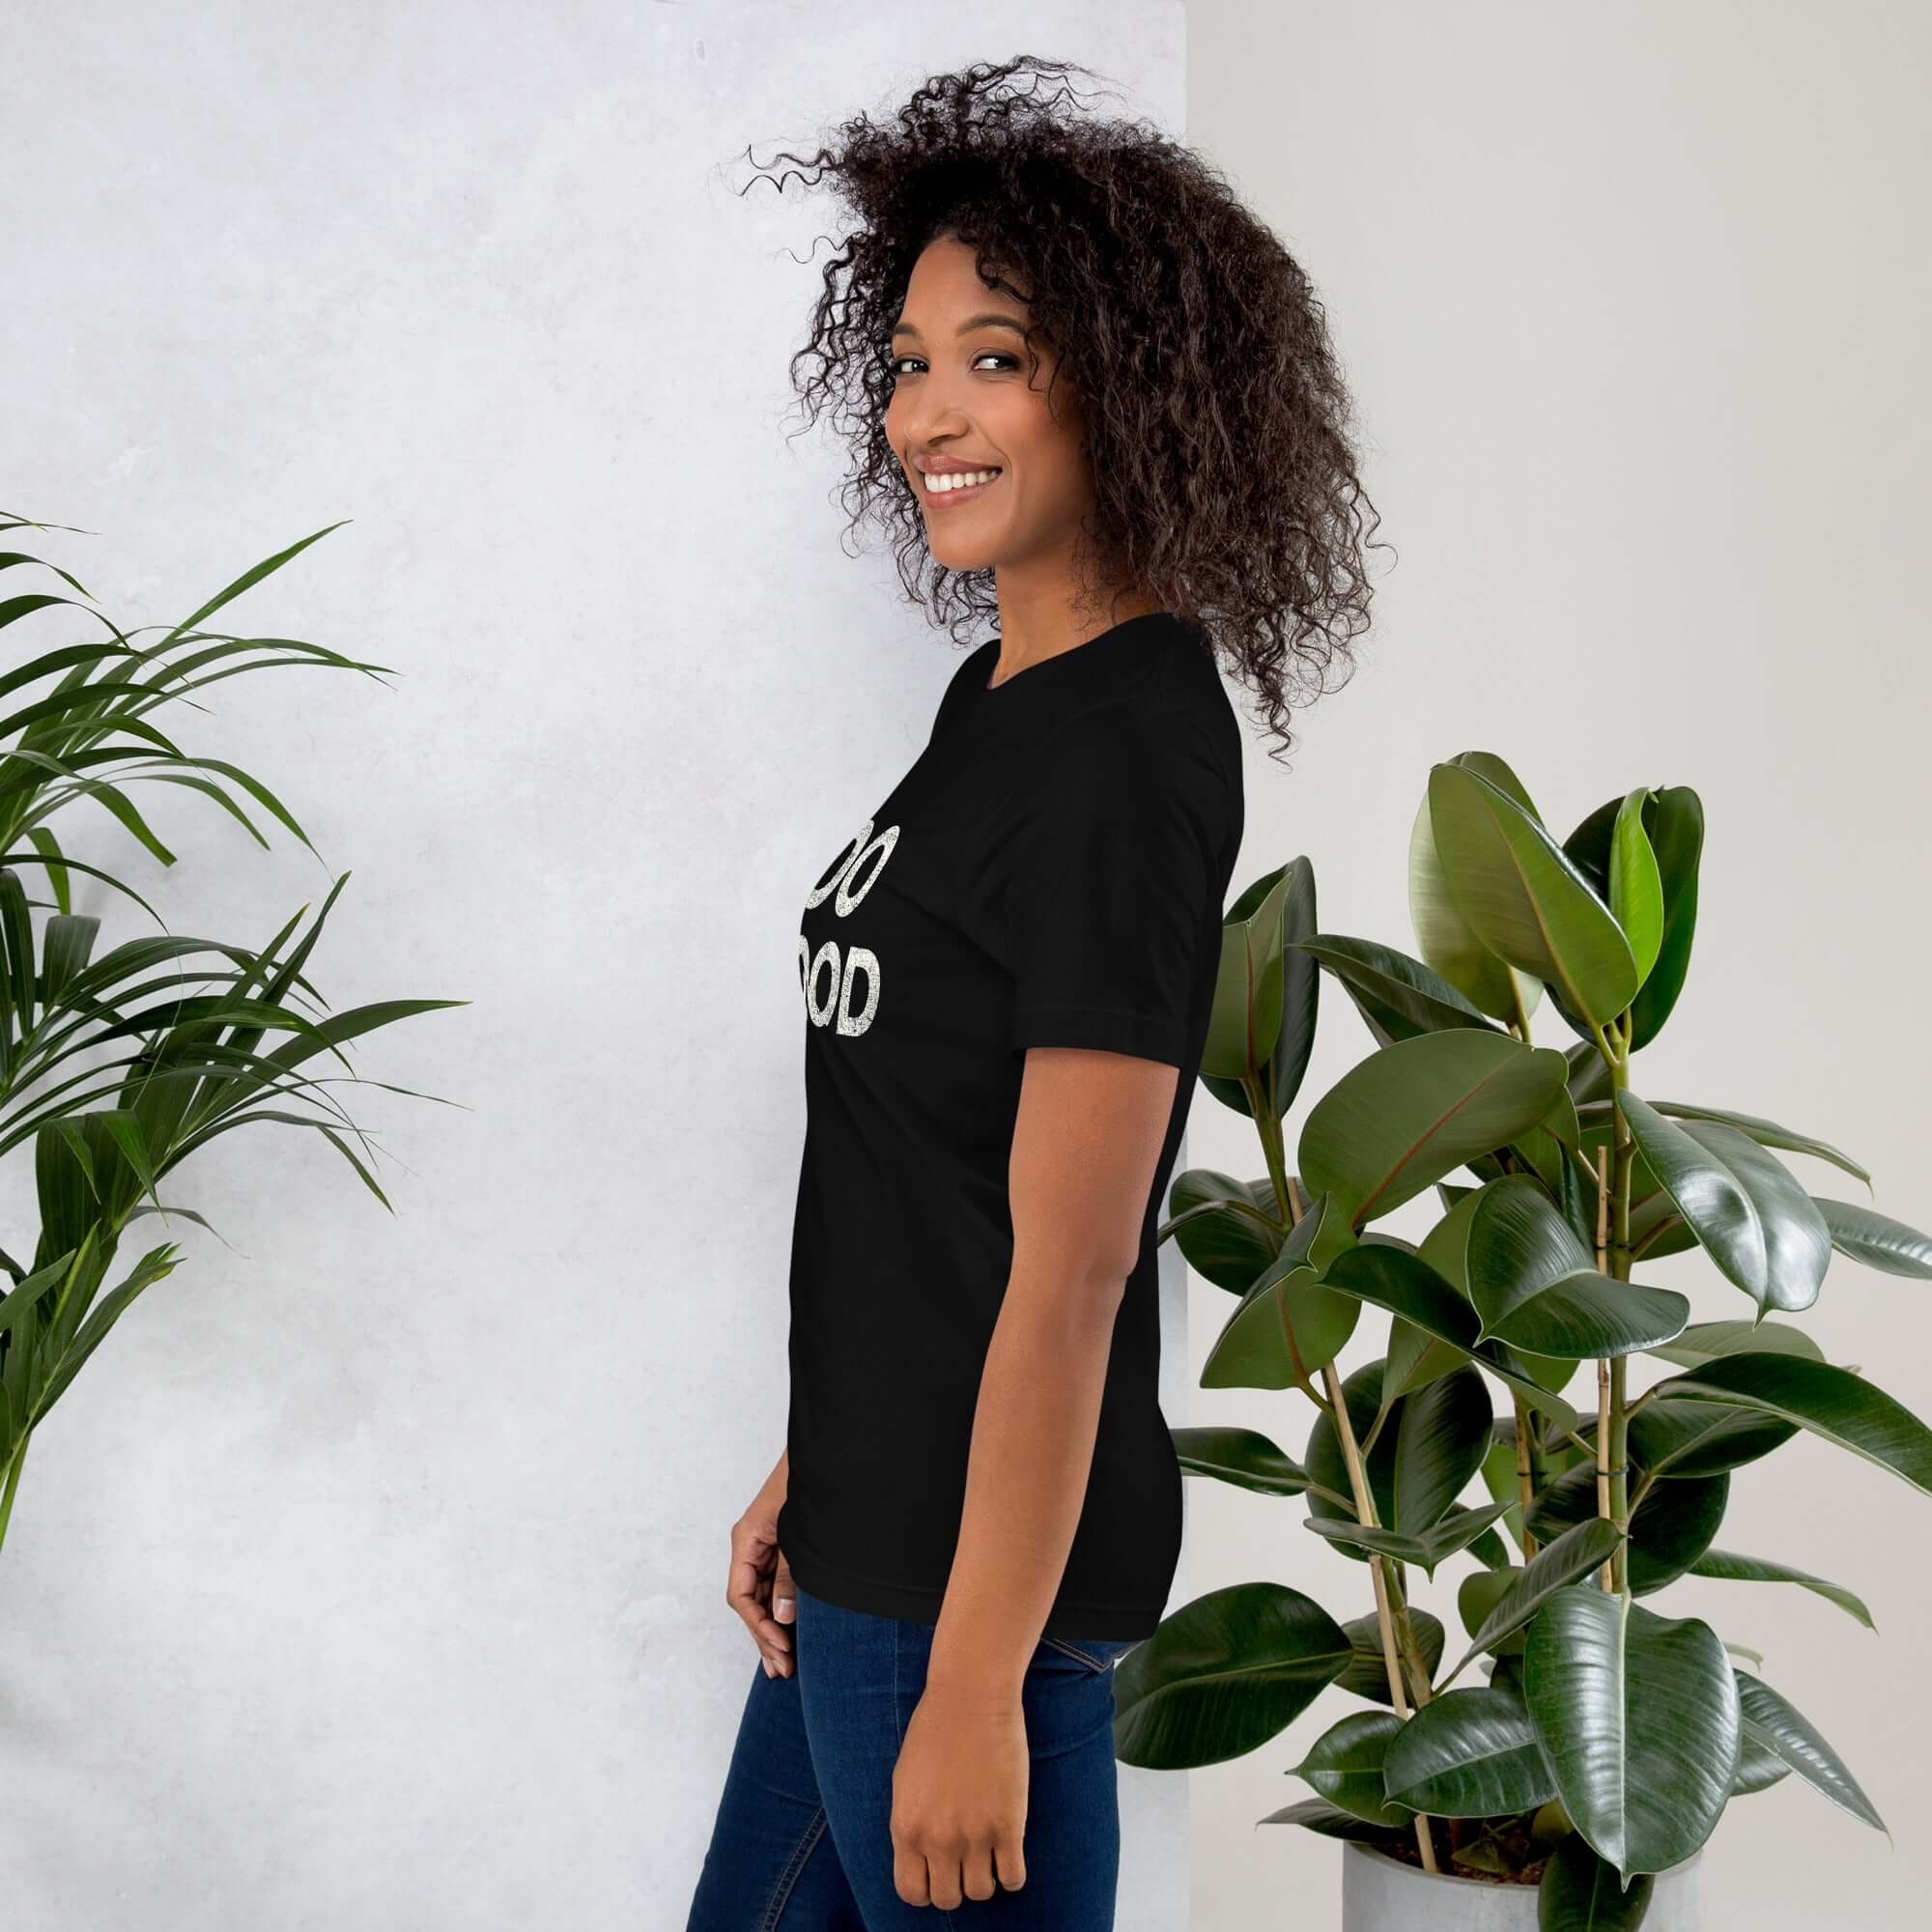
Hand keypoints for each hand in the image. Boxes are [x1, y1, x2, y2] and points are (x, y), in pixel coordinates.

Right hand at [726, 1473, 795, 1676]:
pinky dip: (783, 1610)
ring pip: (762, 1597)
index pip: (740, 1595)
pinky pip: (776, 1586)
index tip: (781, 1645)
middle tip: (783, 1670)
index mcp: (746, 1540)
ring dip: (773, 1629)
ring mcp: (766, 1548)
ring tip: (784, 1666)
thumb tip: (782, 1617)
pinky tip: (791, 1634)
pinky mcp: (782, 1549)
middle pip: (749, 1602)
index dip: (758, 1625)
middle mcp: (751, 1546)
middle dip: (764, 1636)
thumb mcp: (797, 1534)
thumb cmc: (808, 1485)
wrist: (828, 1456)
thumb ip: (789, 1575)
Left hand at [890, 1678, 1029, 1906]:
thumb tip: (921, 1857)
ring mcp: (974, 1835)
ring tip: (988, 1851)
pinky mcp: (1008, 1826)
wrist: (970, 1697)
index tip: (938, 1872)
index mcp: (906, 1828)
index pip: (911, 1892)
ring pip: (981, 1892)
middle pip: (948, 1899)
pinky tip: (1009, 1850)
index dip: (926, 1887)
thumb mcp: (905, 1782)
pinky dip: (1012, 1873)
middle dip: (956, 1884)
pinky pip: (1014, 1879)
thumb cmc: (935, 1730)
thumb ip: (911, 1825)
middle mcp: (938, 1839)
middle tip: (965, 1860)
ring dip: (985, 1877)